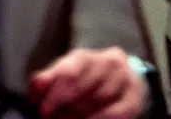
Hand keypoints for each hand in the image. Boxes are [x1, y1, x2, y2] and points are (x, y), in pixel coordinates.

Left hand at [28, 46, 145, 118]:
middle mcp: (108, 62)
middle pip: (86, 83)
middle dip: (68, 105)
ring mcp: (125, 78)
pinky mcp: (134, 97)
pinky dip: (100, 117)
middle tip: (55, 118)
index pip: (72, 68)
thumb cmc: (82, 83)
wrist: (120, 84)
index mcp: (85, 57)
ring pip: (101, 96)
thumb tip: (36, 88)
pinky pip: (118, 110)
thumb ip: (48, 80)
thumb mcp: (62, 78)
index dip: (56, 90)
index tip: (43, 110)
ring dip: (82, 113)